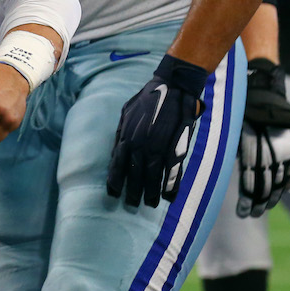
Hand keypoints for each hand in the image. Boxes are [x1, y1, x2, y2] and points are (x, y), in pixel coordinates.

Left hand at [107, 54, 206, 207]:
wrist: (173, 87)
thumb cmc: (148, 100)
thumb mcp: (127, 113)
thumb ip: (122, 132)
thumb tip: (117, 149)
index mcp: (126, 136)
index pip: (117, 164)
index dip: (115, 181)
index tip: (113, 193)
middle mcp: (140, 145)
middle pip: (134, 175)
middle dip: (133, 191)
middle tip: (133, 203)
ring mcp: (158, 148)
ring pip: (152, 177)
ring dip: (151, 192)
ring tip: (150, 203)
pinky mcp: (176, 148)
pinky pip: (172, 172)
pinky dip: (171, 186)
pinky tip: (169, 196)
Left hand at [236, 58, 289, 217]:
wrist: (259, 88)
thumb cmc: (236, 108)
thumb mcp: (228, 128)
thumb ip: (227, 150)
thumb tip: (217, 171)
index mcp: (252, 147)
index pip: (251, 180)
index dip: (248, 198)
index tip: (243, 213)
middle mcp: (270, 150)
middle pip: (267, 184)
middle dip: (259, 202)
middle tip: (252, 215)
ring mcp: (283, 148)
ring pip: (281, 180)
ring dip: (273, 196)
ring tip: (264, 208)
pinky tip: (284, 192)